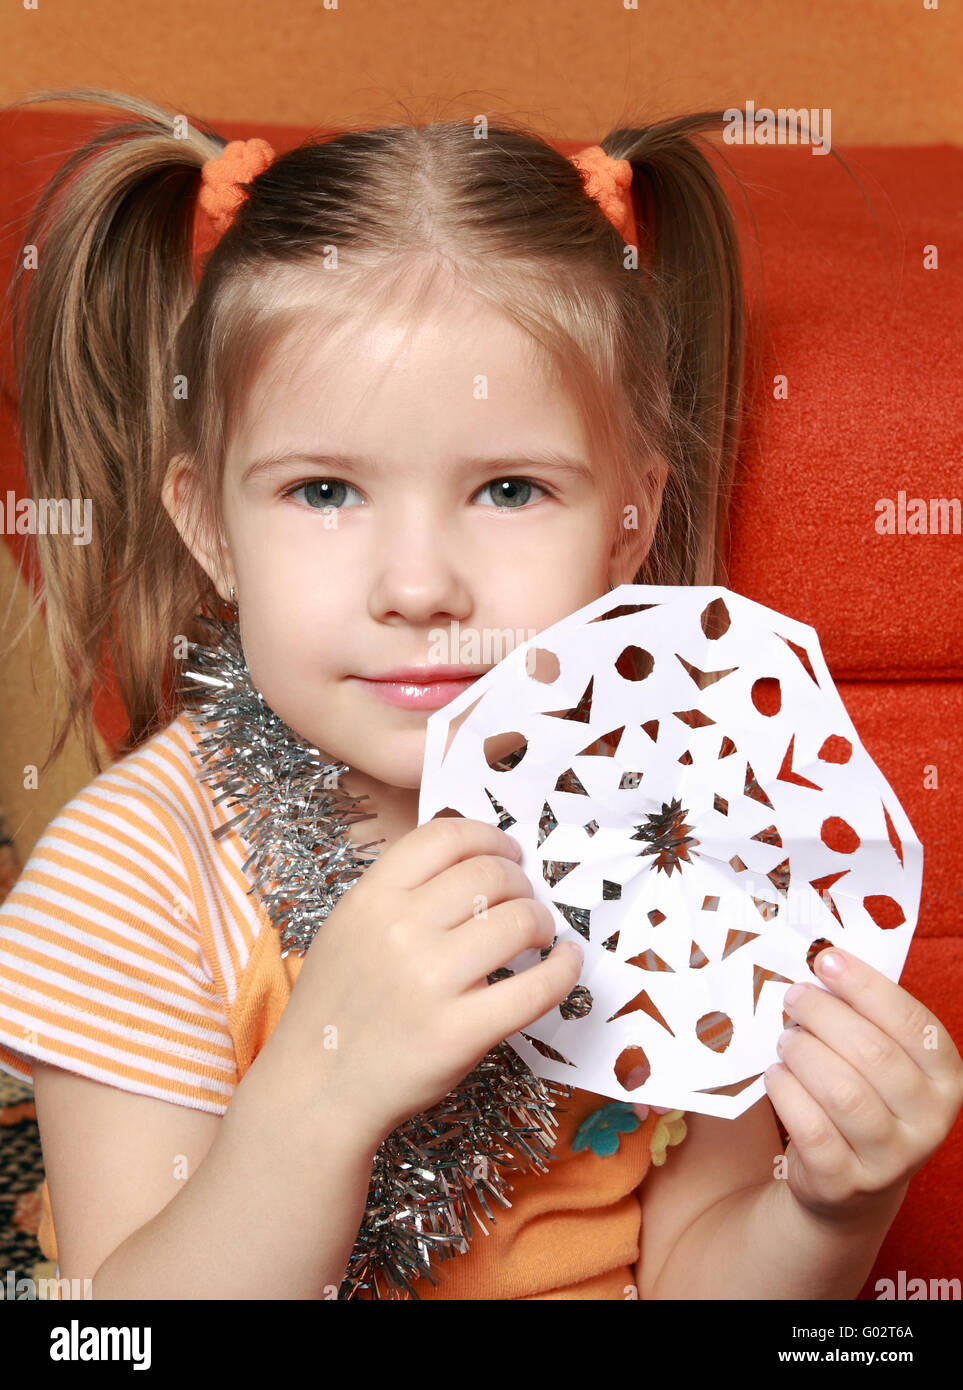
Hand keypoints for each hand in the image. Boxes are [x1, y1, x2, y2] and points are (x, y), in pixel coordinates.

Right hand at [273, 816, 582, 1149]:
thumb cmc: (336, 1009)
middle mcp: (399, 929)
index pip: (445, 836)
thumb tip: (472, 864)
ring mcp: (430, 981)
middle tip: (524, 899)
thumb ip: (396, 893)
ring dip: (541, 921)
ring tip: (538, 935)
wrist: (316, 1090)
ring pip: (519, 920)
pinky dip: (563, 970)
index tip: (507, 849)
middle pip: (490, 874)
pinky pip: (536, 988)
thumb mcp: (347, 929)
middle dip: (520, 881)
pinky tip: (566, 963)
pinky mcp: (460, 1032)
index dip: (488, 836)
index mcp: (371, 898)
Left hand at [765, 944, 962, 1224]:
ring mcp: (890, 1157)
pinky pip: (811, 1127)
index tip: (826, 959)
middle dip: (824, 1014)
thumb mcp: (882, 1058)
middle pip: (873, 1053)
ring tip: (786, 1039)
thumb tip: (823, 961)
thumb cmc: (865, 1095)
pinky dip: (787, 1091)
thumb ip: (865, 1016)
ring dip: (803, 1053)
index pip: (913, 1023)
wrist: (850, 1182)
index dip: (866, 985)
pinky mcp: (846, 1181)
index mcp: (945, 1078)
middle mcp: (928, 1120)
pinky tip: (777, 1074)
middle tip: (794, 997)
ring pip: (842, 1091)